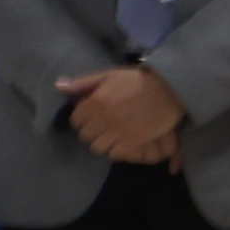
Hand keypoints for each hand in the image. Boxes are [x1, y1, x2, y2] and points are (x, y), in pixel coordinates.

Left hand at [67, 65, 192, 166]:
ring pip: (98, 147)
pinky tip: (122, 142)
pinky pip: (114, 154)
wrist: (171, 89)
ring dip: (103, 142)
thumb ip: (83, 83)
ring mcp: (118, 131)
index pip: (76, 121)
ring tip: (111, 135)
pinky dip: (116, 150)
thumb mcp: (109, 75)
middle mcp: (104, 118)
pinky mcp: (133, 141)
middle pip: (85, 136)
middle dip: (91, 132)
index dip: (82, 120)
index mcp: (96, 102)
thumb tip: (58, 86)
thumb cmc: (139, 80)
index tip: (91, 117)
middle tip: (102, 127)